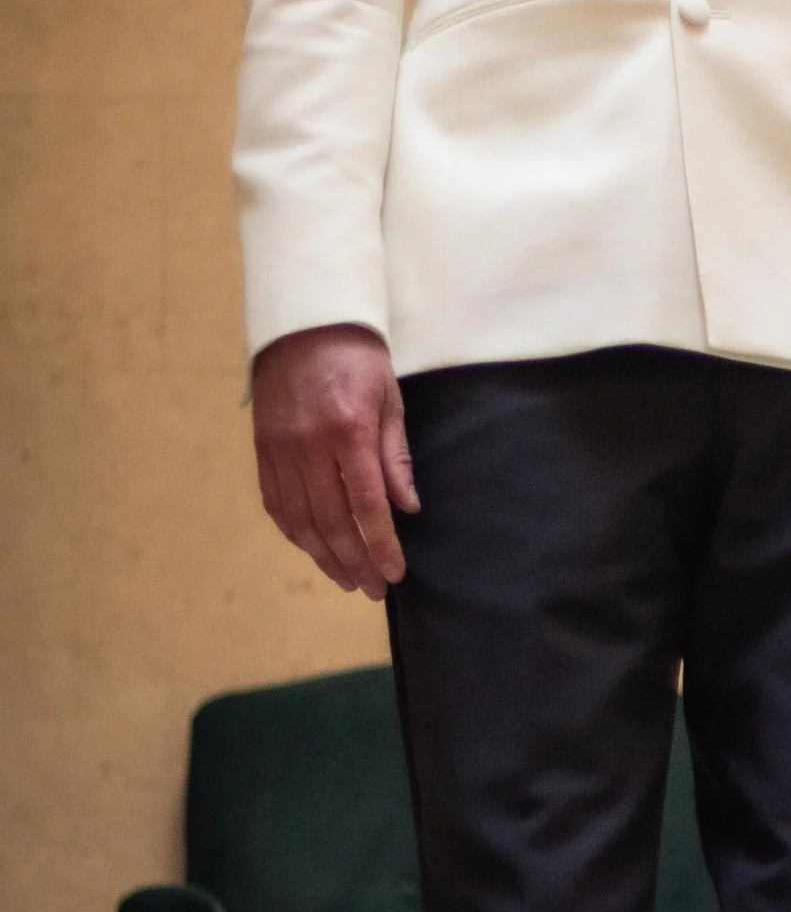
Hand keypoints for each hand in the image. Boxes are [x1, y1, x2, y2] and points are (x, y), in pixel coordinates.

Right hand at [250, 323, 418, 597]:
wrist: (303, 323)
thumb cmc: (357, 359)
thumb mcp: (389, 400)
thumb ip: (395, 457)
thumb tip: (407, 508)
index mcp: (347, 430)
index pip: (367, 504)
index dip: (380, 545)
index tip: (394, 573)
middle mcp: (308, 444)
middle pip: (331, 521)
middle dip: (355, 561)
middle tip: (373, 588)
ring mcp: (279, 448)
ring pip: (299, 519)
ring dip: (324, 556)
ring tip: (347, 579)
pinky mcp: (262, 448)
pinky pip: (276, 501)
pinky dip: (295, 532)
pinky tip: (313, 549)